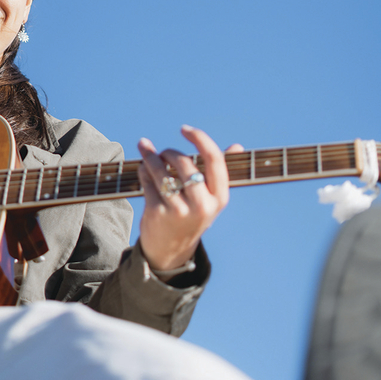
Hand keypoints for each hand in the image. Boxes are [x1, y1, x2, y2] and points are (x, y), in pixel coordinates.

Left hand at [138, 125, 241, 272]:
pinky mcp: (157, 213)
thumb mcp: (210, 198)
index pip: (214, 159)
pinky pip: (147, 180)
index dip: (199, 138)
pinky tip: (143, 169)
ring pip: (161, 170)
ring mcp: (179, 210)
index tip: (185, 129)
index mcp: (219, 198)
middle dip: (169, 152)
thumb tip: (237, 146)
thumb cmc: (193, 215)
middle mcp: (202, 205)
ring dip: (151, 156)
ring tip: (147, 152)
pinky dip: (143, 170)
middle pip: (183, 162)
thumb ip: (219, 172)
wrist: (171, 250)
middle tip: (163, 153)